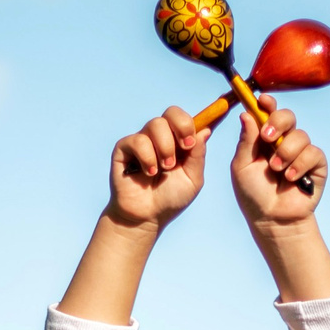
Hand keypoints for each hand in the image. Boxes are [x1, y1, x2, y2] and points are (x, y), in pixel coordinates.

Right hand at [107, 107, 208, 229]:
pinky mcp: (124, 148)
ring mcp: (142, 140)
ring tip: (165, 169)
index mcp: (179, 142)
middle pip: (172, 112)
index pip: (188, 119)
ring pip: (156, 124)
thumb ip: (198, 155)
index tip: (204, 129)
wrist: (147, 217)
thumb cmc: (170, 199)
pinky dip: (147, 157)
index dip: (199, 118)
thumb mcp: (193, 179)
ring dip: (165, 148)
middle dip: (182, 127)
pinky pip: (138, 140)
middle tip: (185, 147)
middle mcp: (161, 137)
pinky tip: (148, 172)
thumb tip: (205, 130)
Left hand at [230, 96, 325, 226]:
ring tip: (277, 171)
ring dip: (286, 152)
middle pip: (288, 116)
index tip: (263, 100)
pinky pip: (313, 153)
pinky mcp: (316, 165)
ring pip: (300, 135)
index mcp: (264, 138)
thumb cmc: (253, 194)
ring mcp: (301, 152)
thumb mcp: (242, 166)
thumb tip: (245, 114)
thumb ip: (246, 141)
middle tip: (267, 138)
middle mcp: (284, 141)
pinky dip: (300, 164)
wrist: (272, 219)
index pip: (268, 113)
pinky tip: (291, 178)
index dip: (267, 104)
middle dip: (278, 122)